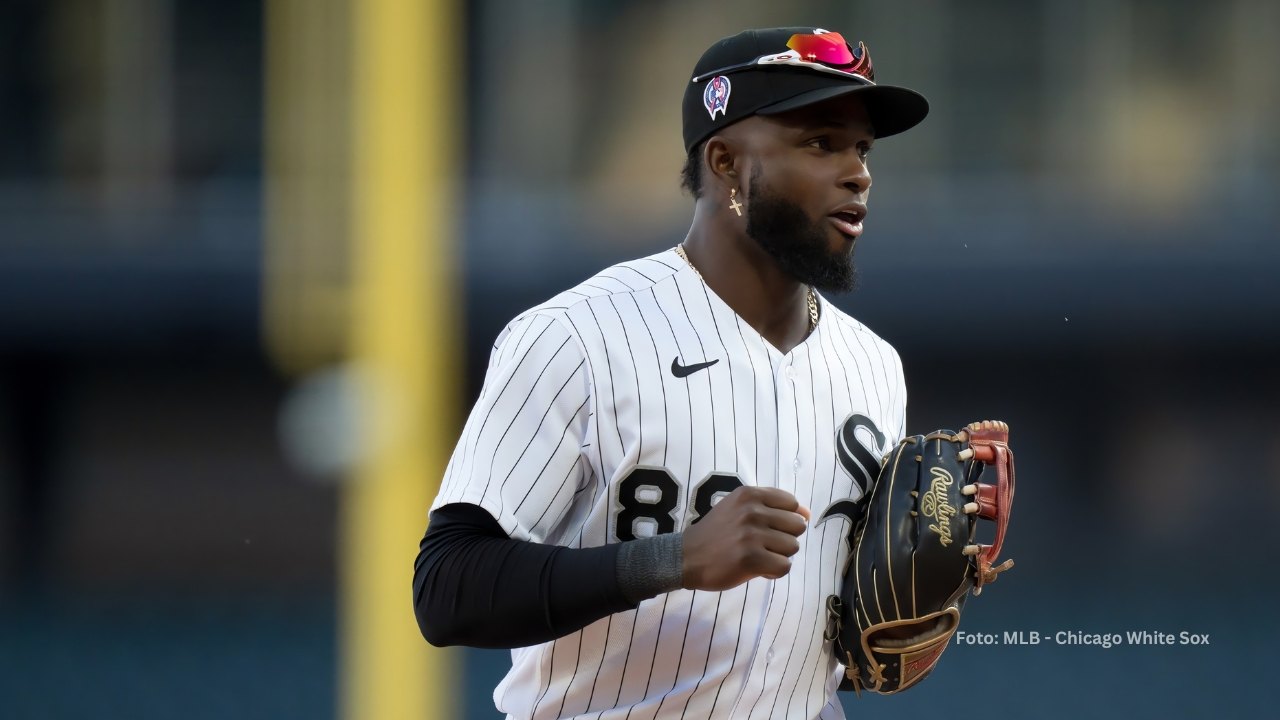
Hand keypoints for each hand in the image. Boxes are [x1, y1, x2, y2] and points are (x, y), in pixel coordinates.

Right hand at [681, 486, 810, 590]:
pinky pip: (784, 567)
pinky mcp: (751, 559)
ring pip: (793, 547)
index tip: (768, 529)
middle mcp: (752, 511)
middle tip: (762, 545)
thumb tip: (807, 513)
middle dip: (784, 538)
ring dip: (778, 556)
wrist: (685, 557)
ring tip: (757, 556)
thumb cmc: (715, 533)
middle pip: (797, 526)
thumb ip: (771, 506)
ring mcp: (751, 535)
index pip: (792, 504)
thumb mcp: (738, 507)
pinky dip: (773, 572)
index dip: (785, 520)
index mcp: (750, 494)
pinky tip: (756, 569)